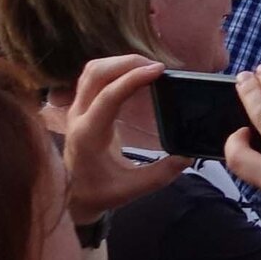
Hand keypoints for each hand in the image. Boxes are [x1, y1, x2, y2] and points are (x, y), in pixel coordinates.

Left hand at [60, 54, 184, 220]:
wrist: (73, 197)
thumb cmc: (100, 192)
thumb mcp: (132, 189)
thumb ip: (161, 174)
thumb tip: (188, 156)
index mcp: (89, 135)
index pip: (109, 95)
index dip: (134, 77)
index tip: (160, 70)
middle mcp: (78, 117)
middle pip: (96, 73)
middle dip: (128, 62)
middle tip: (157, 67)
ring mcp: (76, 109)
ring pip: (92, 70)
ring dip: (120, 62)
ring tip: (147, 68)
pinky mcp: (81, 107)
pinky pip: (93, 77)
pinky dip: (114, 68)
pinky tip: (134, 75)